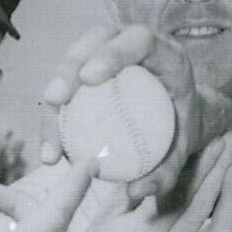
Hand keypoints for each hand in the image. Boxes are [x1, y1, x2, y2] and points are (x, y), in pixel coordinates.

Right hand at [39, 25, 231, 204]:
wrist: (180, 117)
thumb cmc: (183, 130)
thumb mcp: (183, 151)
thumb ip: (167, 171)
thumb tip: (135, 191)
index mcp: (166, 54)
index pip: (138, 40)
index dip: (112, 53)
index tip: (89, 78)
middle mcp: (135, 44)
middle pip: (96, 40)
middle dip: (70, 66)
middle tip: (55, 99)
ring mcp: (109, 51)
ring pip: (75, 58)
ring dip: (54, 91)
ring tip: (47, 131)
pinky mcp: (90, 67)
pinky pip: (67, 85)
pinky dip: (55, 114)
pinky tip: (49, 149)